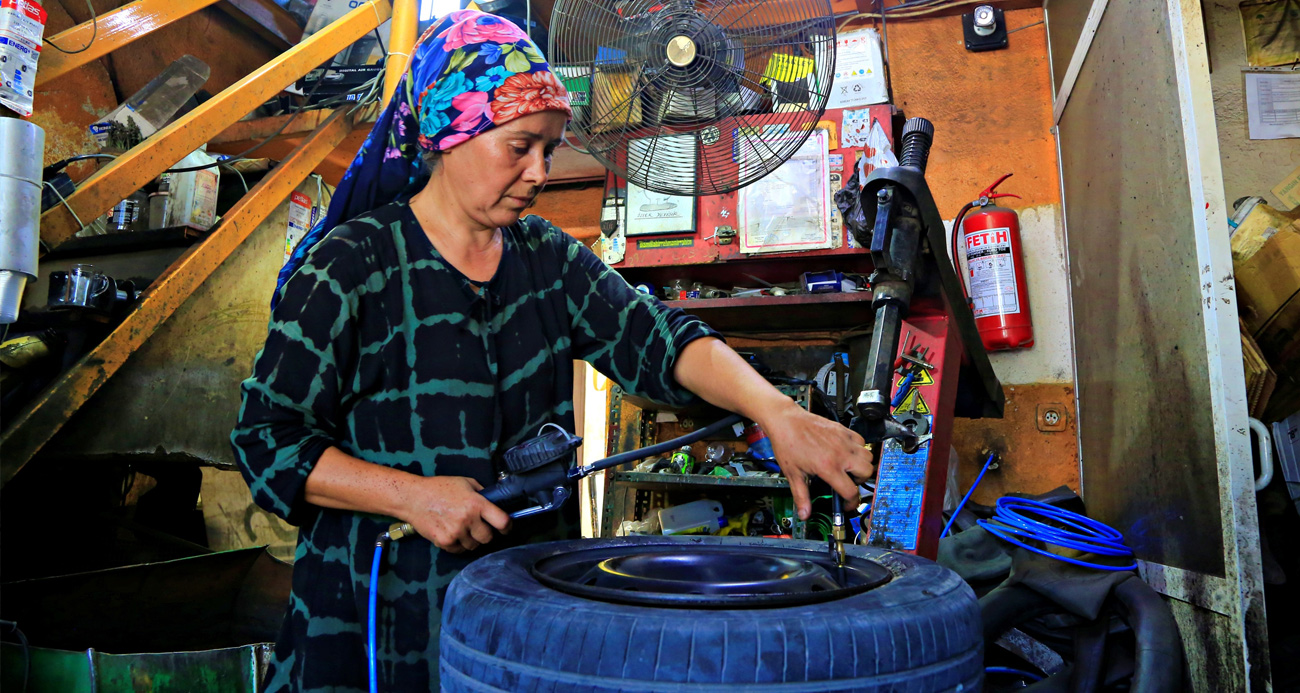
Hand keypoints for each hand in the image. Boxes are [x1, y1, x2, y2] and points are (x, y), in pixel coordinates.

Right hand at [399, 476, 510, 552]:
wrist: (413, 497)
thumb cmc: (439, 488)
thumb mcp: (465, 483)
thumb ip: (482, 493)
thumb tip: (495, 503)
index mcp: (476, 503)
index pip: (502, 522)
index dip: (507, 526)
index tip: (506, 528)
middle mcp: (468, 519)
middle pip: (488, 538)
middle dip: (486, 533)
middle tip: (479, 527)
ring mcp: (455, 532)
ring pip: (473, 546)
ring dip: (471, 539)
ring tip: (461, 528)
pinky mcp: (444, 541)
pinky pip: (459, 550)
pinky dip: (458, 544)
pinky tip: (452, 532)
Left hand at [758, 400, 874, 519]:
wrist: (785, 421)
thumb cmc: (787, 444)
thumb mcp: (793, 475)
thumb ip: (801, 497)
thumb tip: (805, 514)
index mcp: (828, 467)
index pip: (851, 491)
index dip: (851, 503)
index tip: (847, 504)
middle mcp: (840, 453)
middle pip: (867, 473)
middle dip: (860, 481)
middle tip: (847, 482)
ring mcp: (844, 440)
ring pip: (868, 456)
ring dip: (861, 465)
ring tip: (847, 468)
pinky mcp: (843, 430)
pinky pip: (862, 441)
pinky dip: (859, 449)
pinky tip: (846, 453)